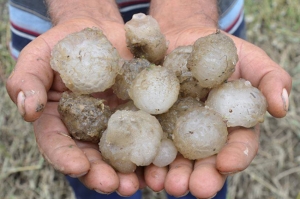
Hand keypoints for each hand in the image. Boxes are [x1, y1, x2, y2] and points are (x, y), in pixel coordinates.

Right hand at [5, 18, 144, 195]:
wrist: (100, 31)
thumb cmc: (65, 42)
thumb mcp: (40, 56)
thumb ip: (28, 80)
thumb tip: (27, 109)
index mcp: (58, 119)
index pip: (57, 142)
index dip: (64, 157)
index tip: (77, 166)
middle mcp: (86, 127)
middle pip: (90, 156)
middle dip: (100, 173)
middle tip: (113, 185)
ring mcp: (113, 122)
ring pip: (118, 152)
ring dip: (126, 171)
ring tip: (135, 184)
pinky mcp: (136, 114)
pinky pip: (143, 133)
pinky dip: (149, 150)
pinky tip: (157, 161)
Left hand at [143, 27, 291, 197]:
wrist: (180, 37)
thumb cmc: (218, 49)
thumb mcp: (249, 58)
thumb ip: (269, 78)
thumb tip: (281, 108)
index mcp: (230, 124)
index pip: (238, 145)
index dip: (235, 156)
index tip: (227, 164)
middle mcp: (204, 134)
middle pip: (204, 160)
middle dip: (200, 176)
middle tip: (194, 188)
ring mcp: (176, 130)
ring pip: (175, 159)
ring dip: (171, 175)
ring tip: (166, 184)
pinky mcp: (152, 122)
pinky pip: (149, 142)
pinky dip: (147, 157)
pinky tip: (142, 168)